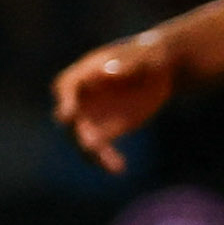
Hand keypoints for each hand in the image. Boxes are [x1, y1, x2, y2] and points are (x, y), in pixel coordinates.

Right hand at [51, 31, 180, 172]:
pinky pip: (100, 148)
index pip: (65, 87)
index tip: (67, 116)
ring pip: (84, 139)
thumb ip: (127, 62)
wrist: (158, 69)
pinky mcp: (106, 130)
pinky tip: (119, 169)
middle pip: (72, 118)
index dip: (65, 101)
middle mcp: (81, 97)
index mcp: (84, 74)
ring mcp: (92, 115)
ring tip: (112, 165)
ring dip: (94, 153)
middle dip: (79, 132)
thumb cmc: (149, 55)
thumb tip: (109, 72)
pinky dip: (107, 160)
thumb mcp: (143, 56)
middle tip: (91, 145)